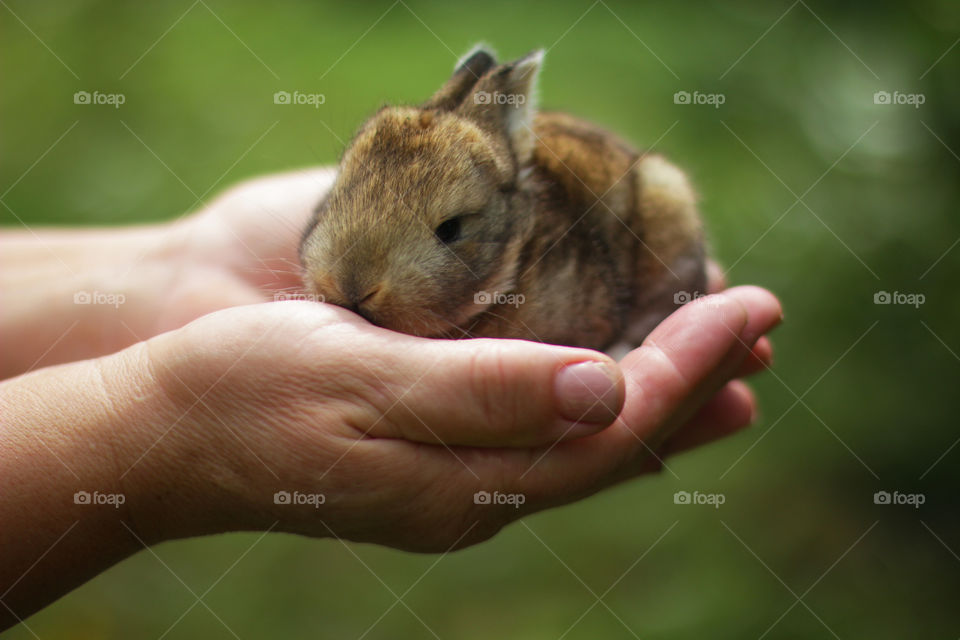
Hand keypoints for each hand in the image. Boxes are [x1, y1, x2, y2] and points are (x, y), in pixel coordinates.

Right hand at [123, 283, 779, 550]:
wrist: (164, 432)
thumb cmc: (246, 391)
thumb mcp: (359, 380)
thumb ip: (481, 393)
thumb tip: (601, 389)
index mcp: (466, 480)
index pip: (611, 425)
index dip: (688, 363)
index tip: (748, 305)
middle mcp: (476, 493)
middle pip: (617, 441)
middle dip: (697, 379)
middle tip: (765, 326)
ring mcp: (456, 481)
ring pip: (587, 440)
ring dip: (661, 392)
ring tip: (726, 356)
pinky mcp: (434, 456)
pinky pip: (544, 432)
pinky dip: (600, 398)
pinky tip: (619, 380)